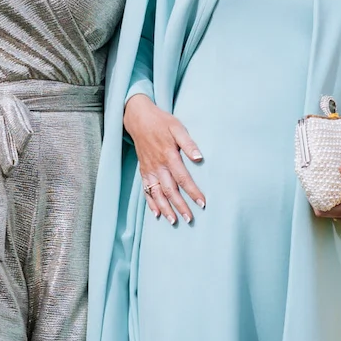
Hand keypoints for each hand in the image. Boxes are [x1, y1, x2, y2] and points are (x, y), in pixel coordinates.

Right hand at [125, 94, 204, 223]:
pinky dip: (151, 203)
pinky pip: (147, 190)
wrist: (139, 119)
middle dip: (180, 206)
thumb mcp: (178, 127)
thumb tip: (199, 158)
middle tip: (189, 219)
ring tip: (174, 221)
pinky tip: (156, 214)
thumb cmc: (161, 122)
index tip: (202, 203)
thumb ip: (188, 144)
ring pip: (157, 193)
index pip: (183, 178)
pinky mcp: (144, 171)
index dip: (193, 192)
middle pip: (170, 190)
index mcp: (169, 156)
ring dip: (165, 209)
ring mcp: (149, 170)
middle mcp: (158, 166)